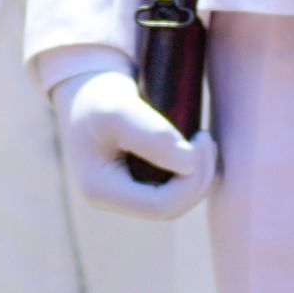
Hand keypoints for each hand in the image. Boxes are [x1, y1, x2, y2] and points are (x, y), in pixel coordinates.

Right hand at [54, 55, 214, 219]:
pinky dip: (194, 172)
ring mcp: (126, 194)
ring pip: (177, 201)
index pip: (160, 205)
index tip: (200, 139)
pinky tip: (199, 149)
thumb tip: (189, 164)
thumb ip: (151, 136)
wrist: (87, 85)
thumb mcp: (120, 110)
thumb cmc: (98, 95)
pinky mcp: (139, 184)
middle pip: (172, 207)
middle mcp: (112, 200)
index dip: (190, 180)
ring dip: (199, 175)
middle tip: (206, 139)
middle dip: (198, 177)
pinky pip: (175, 191)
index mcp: (101, 190)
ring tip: (204, 141)